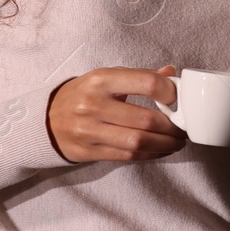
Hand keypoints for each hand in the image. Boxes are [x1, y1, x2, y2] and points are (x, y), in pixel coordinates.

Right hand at [46, 65, 186, 162]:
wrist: (45, 119)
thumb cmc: (85, 94)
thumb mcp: (107, 77)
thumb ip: (140, 76)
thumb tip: (172, 73)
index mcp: (101, 80)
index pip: (146, 83)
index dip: (170, 93)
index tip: (179, 100)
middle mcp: (92, 105)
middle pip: (145, 119)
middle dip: (172, 127)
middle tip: (184, 128)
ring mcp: (88, 130)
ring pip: (137, 142)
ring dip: (164, 144)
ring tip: (177, 142)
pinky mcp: (86, 152)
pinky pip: (126, 157)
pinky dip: (149, 155)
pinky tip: (160, 150)